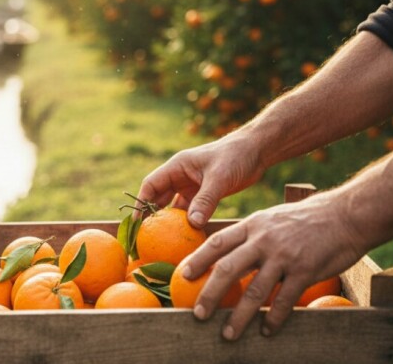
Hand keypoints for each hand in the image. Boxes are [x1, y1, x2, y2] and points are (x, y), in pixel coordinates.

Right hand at [135, 131, 266, 226]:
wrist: (256, 151)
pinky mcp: (204, 195)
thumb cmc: (235, 156)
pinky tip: (186, 238)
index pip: (151, 185)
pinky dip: (187, 223)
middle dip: (151, 216)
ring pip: (174, 207)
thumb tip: (193, 224)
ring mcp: (191, 186)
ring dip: (169, 222)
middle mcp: (180, 177)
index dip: (141, 203)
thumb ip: (206, 200)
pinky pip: (191, 212)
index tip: (136, 222)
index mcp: (177, 167)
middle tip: (145, 237)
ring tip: (162, 242)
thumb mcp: (219, 177)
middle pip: (158, 198)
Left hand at [182, 191, 365, 339]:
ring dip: (239, 316)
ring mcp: (284, 255)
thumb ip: (249, 234)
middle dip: (210, 293)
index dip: (198, 260)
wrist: (345, 215)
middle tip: (197, 314)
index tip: (183, 276)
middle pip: (228, 268)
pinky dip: (273, 318)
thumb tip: (225, 251)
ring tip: (228, 334)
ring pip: (254, 290)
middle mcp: (264, 240)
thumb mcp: (270, 218)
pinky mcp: (305, 270)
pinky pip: (284, 300)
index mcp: (252, 226)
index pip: (217, 243)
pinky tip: (266, 331)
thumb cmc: (305, 220)